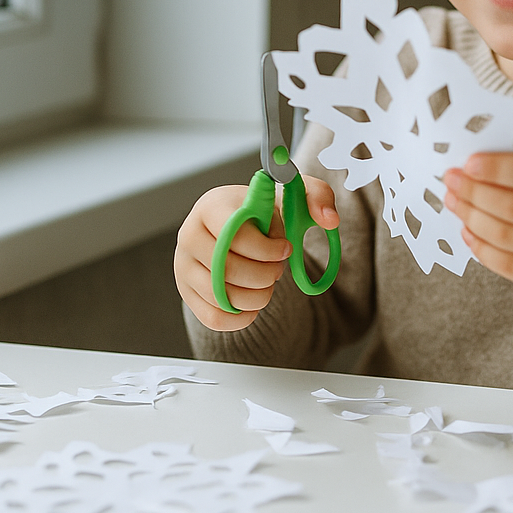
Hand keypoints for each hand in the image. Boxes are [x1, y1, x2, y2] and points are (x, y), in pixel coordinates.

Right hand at [175, 175, 340, 331]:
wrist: (241, 227)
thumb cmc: (265, 212)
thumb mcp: (294, 195)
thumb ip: (318, 197)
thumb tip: (329, 219)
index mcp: (211, 206)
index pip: (234, 235)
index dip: (267, 249)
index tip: (286, 248)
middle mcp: (189, 235)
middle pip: (227, 269)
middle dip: (265, 274)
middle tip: (277, 267)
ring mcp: (183, 266)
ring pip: (221, 296)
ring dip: (257, 296)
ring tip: (266, 281)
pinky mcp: (187, 292)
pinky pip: (214, 318)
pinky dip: (241, 317)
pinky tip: (254, 300)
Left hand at [442, 152, 512, 339]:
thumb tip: (473, 167)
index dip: (498, 169)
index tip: (467, 163)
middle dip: (475, 192)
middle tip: (449, 180)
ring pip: (507, 237)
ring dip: (471, 217)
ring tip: (453, 202)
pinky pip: (508, 266)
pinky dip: (481, 247)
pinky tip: (467, 230)